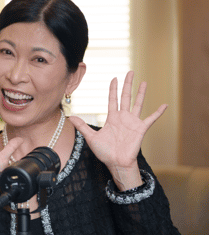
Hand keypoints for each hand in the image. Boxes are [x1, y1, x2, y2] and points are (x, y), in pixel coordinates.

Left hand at [70, 71, 166, 189]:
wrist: (116, 163)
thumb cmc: (105, 152)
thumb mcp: (91, 138)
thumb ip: (82, 127)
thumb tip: (70, 117)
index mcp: (112, 118)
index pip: (113, 99)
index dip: (113, 89)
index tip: (114, 78)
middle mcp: (123, 117)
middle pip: (126, 97)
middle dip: (128, 84)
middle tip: (130, 72)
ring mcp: (133, 122)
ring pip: (138, 103)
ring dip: (141, 93)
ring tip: (144, 82)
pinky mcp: (141, 129)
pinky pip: (151, 119)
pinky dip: (158, 112)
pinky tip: (164, 105)